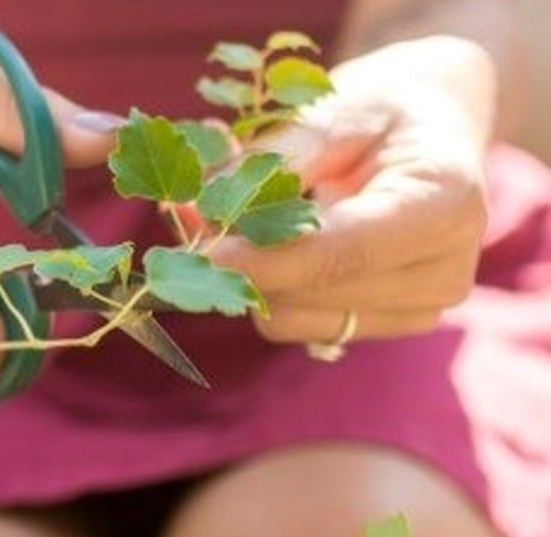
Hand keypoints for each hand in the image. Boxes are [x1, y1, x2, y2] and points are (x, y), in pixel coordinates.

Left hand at [209, 36, 493, 344]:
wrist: (430, 129)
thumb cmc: (381, 110)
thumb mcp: (333, 111)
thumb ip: (273, 164)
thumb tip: (201, 209)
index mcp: (445, 204)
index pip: (345, 253)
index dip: (266, 259)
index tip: (201, 253)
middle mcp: (442, 271)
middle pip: (312, 294)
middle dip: (243, 260)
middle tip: (194, 213)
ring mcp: (417, 309)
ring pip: (294, 318)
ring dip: (249, 274)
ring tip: (238, 216)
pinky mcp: (382, 324)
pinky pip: (296, 322)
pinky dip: (265, 285)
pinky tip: (265, 242)